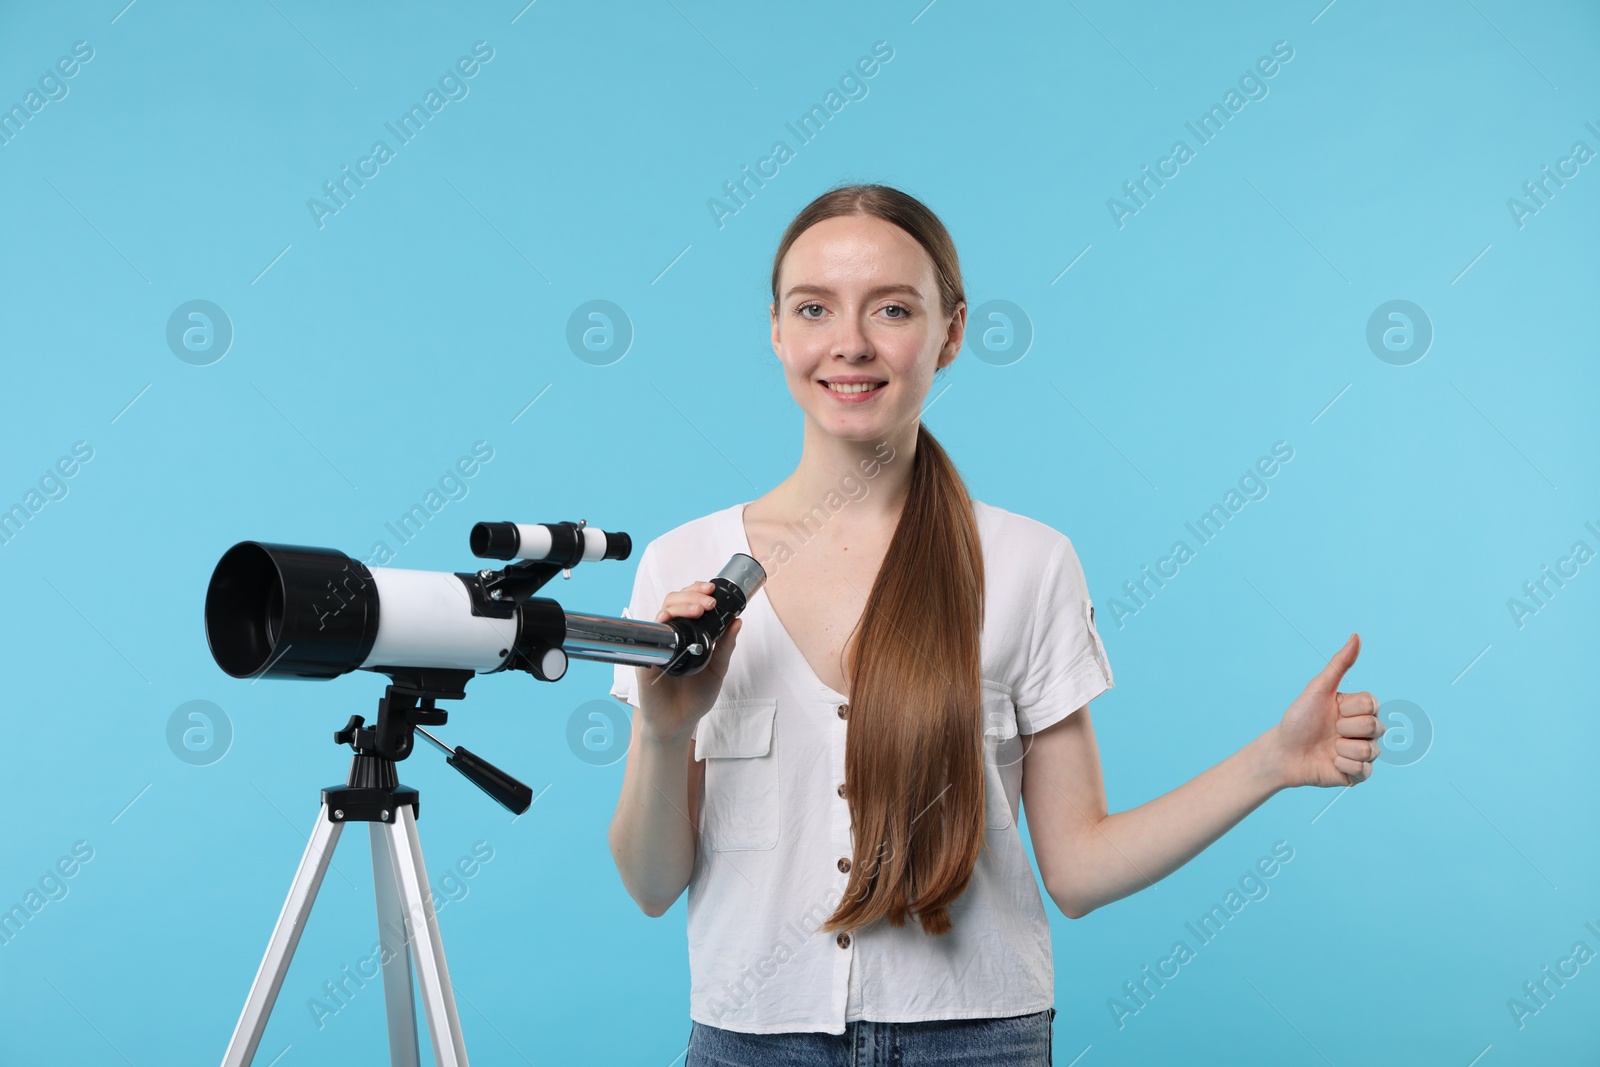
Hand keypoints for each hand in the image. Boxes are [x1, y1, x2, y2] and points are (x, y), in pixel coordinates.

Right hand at [634, 581, 744, 744]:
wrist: (679, 722)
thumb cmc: (695, 697)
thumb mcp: (718, 670)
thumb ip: (725, 646)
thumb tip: (737, 622)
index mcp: (688, 634)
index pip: (689, 603)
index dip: (698, 591)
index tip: (712, 590)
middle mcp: (672, 635)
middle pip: (674, 601)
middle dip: (692, 595)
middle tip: (709, 602)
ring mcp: (659, 644)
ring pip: (662, 612)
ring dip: (680, 605)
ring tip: (699, 609)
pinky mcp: (647, 657)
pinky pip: (650, 636)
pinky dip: (659, 625)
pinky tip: (669, 621)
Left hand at [1267, 633, 1385, 788]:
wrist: (1282, 751)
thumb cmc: (1299, 718)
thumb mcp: (1318, 689)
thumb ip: (1339, 664)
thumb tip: (1356, 636)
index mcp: (1360, 709)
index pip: (1372, 704)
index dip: (1348, 708)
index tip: (1332, 711)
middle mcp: (1366, 730)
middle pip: (1375, 726)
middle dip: (1345, 728)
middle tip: (1329, 730)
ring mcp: (1364, 752)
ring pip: (1370, 750)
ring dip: (1342, 749)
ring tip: (1329, 747)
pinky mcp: (1358, 774)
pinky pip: (1364, 770)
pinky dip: (1343, 766)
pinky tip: (1331, 762)